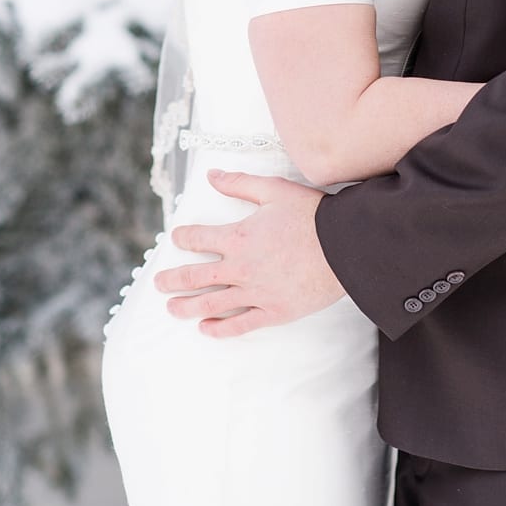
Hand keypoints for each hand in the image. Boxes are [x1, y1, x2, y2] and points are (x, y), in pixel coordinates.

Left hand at [152, 171, 343, 337]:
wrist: (347, 247)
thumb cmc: (312, 215)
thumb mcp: (274, 190)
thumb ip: (239, 183)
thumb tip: (210, 176)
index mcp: (238, 236)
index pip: (197, 239)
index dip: (182, 238)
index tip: (175, 239)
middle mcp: (241, 267)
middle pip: (196, 277)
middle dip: (173, 280)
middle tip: (157, 283)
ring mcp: (256, 292)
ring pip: (212, 303)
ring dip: (187, 307)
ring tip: (171, 309)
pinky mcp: (274, 311)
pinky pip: (241, 324)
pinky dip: (220, 328)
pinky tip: (206, 329)